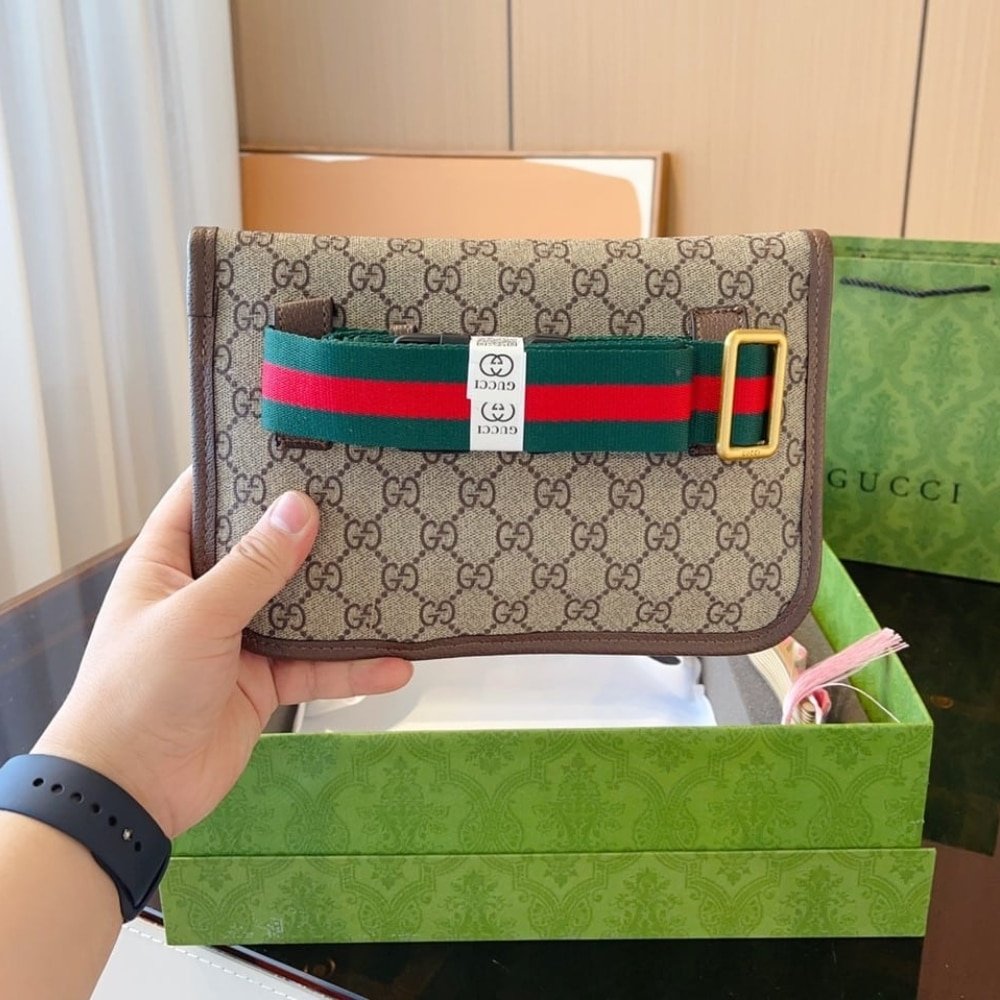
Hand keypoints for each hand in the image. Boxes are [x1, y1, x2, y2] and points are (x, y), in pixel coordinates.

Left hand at [34, 468, 412, 838]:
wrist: (130, 791)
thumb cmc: (139, 689)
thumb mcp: (196, 616)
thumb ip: (252, 565)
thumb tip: (301, 507)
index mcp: (170, 562)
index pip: (205, 497)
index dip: (244, 469)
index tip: (297, 445)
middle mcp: (206, 592)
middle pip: (266, 549)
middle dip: (311, 531)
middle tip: (365, 500)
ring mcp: (239, 638)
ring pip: (301, 608)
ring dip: (342, 603)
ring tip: (393, 576)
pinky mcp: (264, 682)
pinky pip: (316, 668)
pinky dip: (353, 669)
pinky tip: (393, 664)